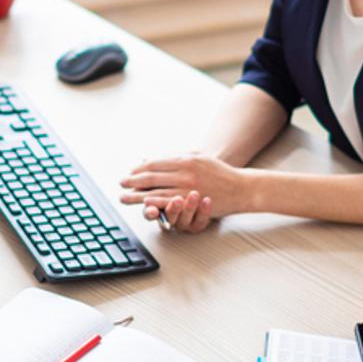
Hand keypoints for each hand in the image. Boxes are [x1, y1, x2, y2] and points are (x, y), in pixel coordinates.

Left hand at [119, 153, 251, 231]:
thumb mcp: (199, 158)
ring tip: (124, 196)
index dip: (140, 169)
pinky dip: (154, 202)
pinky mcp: (193, 200)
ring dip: (137, 194)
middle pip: (152, 176)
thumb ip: (178, 158)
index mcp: (185, 158)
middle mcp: (185, 170)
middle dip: (133, 181)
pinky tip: (143, 203)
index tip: (130, 173)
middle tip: (121, 184)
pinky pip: (169, 201)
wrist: (241, 187)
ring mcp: (188, 186)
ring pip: (156, 190)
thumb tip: (156, 159)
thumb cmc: (220, 173)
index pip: (156, 163)